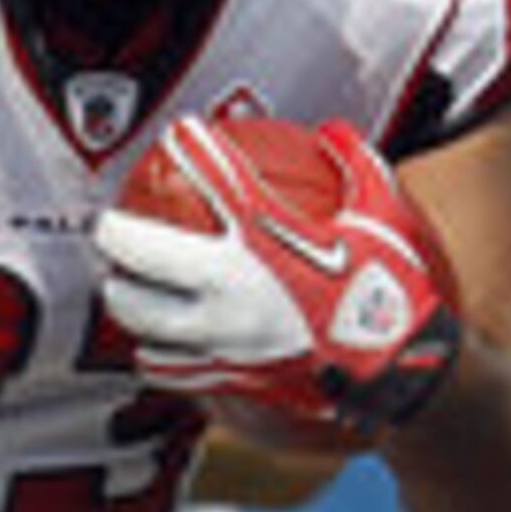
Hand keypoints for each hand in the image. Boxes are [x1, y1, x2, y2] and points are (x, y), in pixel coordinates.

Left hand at [95, 113, 462, 430]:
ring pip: (142, 321)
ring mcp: (222, 338)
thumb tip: (336, 132)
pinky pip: (171, 370)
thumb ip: (358, 165)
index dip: (191, 149)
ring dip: (126, 303)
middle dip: (117, 237)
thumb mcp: (386, 217)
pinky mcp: (227, 379)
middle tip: (110, 229)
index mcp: (267, 239)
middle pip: (142, 257)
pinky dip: (157, 355)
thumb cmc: (396, 294)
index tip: (178, 135)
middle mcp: (231, 288)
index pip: (215, 177)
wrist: (400, 375)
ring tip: (121, 290)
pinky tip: (156, 349)